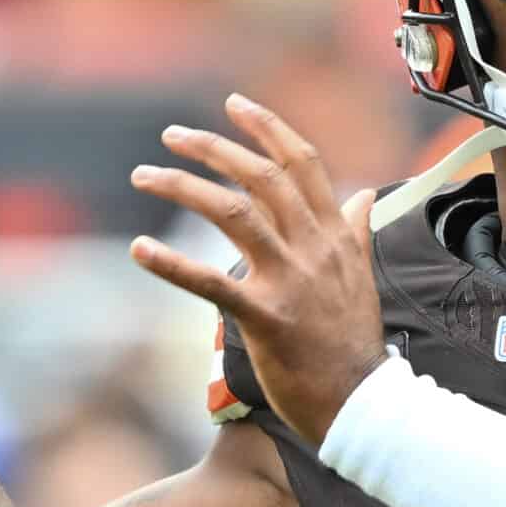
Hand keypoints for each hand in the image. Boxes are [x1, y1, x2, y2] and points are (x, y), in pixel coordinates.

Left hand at [129, 95, 387, 443]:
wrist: (363, 402)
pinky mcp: (265, 317)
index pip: (303, 163)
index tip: (234, 104)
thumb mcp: (363, 276)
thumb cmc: (355, 345)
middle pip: (261, 177)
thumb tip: (366, 193)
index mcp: (334, 236)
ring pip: (234, 213)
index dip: (267, 127)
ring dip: (183, 186)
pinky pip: (211, 283)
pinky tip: (139, 249)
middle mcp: (313, 248)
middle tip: (171, 135)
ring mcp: (289, 281)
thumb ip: (357, 231)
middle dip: (213, 148)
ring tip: (144, 174)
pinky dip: (171, 264)